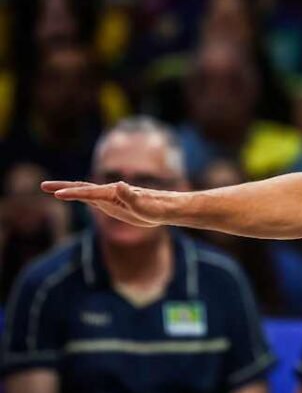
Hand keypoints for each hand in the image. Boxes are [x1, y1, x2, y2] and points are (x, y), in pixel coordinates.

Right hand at [42, 181, 172, 227]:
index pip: (89, 193)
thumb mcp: (145, 206)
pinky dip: (79, 195)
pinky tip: (72, 196)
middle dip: (63, 187)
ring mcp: (112, 197)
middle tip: (43, 186)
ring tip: (51, 190)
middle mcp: (111, 192)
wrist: (168, 207)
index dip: (73, 194)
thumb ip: (131, 197)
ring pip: (85, 191)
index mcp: (114, 193)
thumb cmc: (157, 208)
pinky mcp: (114, 202)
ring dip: (68, 190)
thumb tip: (121, 184)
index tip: (57, 194)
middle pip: (83, 187)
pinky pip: (92, 198)